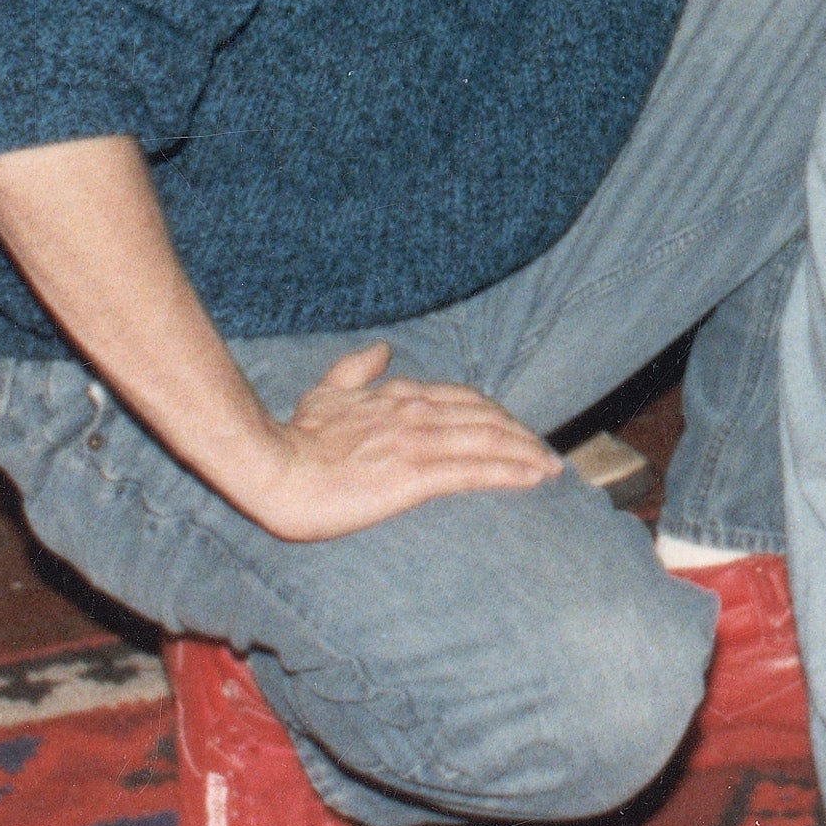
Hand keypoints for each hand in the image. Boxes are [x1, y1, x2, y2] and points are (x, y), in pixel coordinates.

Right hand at [229, 342, 562, 542]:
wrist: (275, 469)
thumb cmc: (296, 438)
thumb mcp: (325, 392)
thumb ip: (355, 368)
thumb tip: (383, 347)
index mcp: (399, 396)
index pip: (465, 399)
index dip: (495, 414)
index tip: (516, 430)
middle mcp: (417, 412)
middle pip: (487, 418)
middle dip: (520, 435)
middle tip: (544, 454)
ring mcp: (419, 442)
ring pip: (490, 441)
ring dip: (526, 453)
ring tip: (550, 468)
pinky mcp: (417, 474)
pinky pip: (477, 470)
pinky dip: (512, 471)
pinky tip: (534, 478)